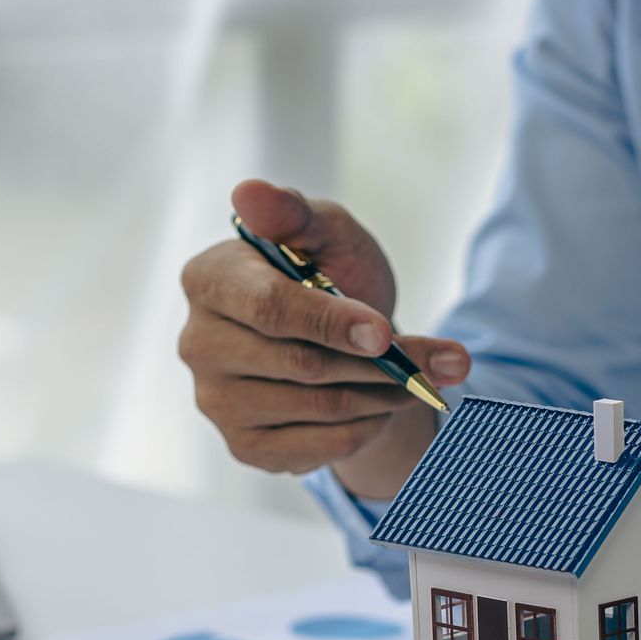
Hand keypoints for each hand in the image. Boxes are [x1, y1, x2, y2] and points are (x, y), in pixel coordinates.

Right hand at [178, 179, 469, 493]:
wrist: (344, 340)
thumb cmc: (329, 275)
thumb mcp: (325, 231)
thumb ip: (292, 212)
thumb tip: (249, 192)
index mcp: (208, 279)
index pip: (268, 307)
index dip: (330, 322)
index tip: (386, 334)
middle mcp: (198, 344)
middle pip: (300, 363)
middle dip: (378, 364)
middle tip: (442, 362)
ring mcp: (215, 401)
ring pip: (318, 406)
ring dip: (383, 395)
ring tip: (420, 378)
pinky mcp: (244, 445)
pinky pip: (319, 447)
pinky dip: (366, 428)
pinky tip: (384, 405)